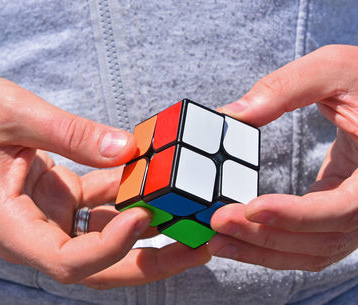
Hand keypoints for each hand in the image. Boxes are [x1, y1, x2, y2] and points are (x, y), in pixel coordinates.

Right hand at [0, 74, 209, 288]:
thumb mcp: (13, 115)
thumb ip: (69, 134)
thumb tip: (126, 149)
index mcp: (9, 225)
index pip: (64, 262)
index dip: (109, 249)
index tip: (143, 216)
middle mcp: (32, 232)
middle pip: (96, 266)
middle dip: (148, 261)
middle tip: (196, 245)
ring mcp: (49, 218)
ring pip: (105, 238)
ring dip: (148, 227)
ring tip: (193, 212)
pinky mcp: (61, 200)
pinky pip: (102, 204)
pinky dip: (130, 193)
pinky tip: (160, 176)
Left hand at [208, 44, 357, 270]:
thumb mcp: (334, 69)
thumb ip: (285, 88)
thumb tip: (231, 115)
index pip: (341, 209)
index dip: (296, 214)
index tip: (252, 208)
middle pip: (320, 239)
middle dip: (265, 235)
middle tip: (217, 222)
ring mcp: (356, 215)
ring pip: (312, 251)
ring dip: (262, 250)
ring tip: (216, 240)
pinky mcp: (337, 213)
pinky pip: (308, 242)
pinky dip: (273, 245)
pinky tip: (238, 236)